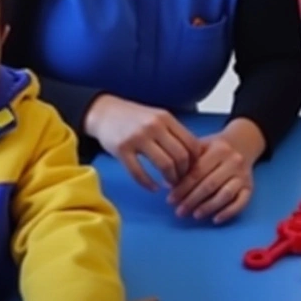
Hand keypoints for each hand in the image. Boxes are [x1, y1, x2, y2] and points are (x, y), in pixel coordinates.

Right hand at [85, 95, 201, 190]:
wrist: (105, 112)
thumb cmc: (135, 118)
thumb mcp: (158, 118)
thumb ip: (174, 132)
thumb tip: (195, 157)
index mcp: (166, 118)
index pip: (191, 143)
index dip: (195, 161)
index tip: (192, 170)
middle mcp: (154, 126)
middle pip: (180, 155)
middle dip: (184, 173)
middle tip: (181, 180)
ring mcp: (137, 137)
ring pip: (164, 164)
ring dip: (170, 179)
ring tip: (169, 184)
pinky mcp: (122, 150)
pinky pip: (139, 173)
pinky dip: (149, 184)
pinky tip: (153, 188)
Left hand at [166, 133, 254, 223]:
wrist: (242, 143)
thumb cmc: (215, 148)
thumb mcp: (201, 147)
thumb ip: (185, 164)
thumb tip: (167, 185)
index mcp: (218, 150)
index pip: (197, 172)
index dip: (182, 187)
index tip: (170, 200)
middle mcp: (233, 161)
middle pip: (210, 184)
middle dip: (192, 200)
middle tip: (179, 212)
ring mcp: (243, 175)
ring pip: (225, 194)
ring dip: (208, 207)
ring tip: (195, 215)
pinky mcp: (250, 187)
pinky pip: (241, 202)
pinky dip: (229, 212)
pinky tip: (215, 220)